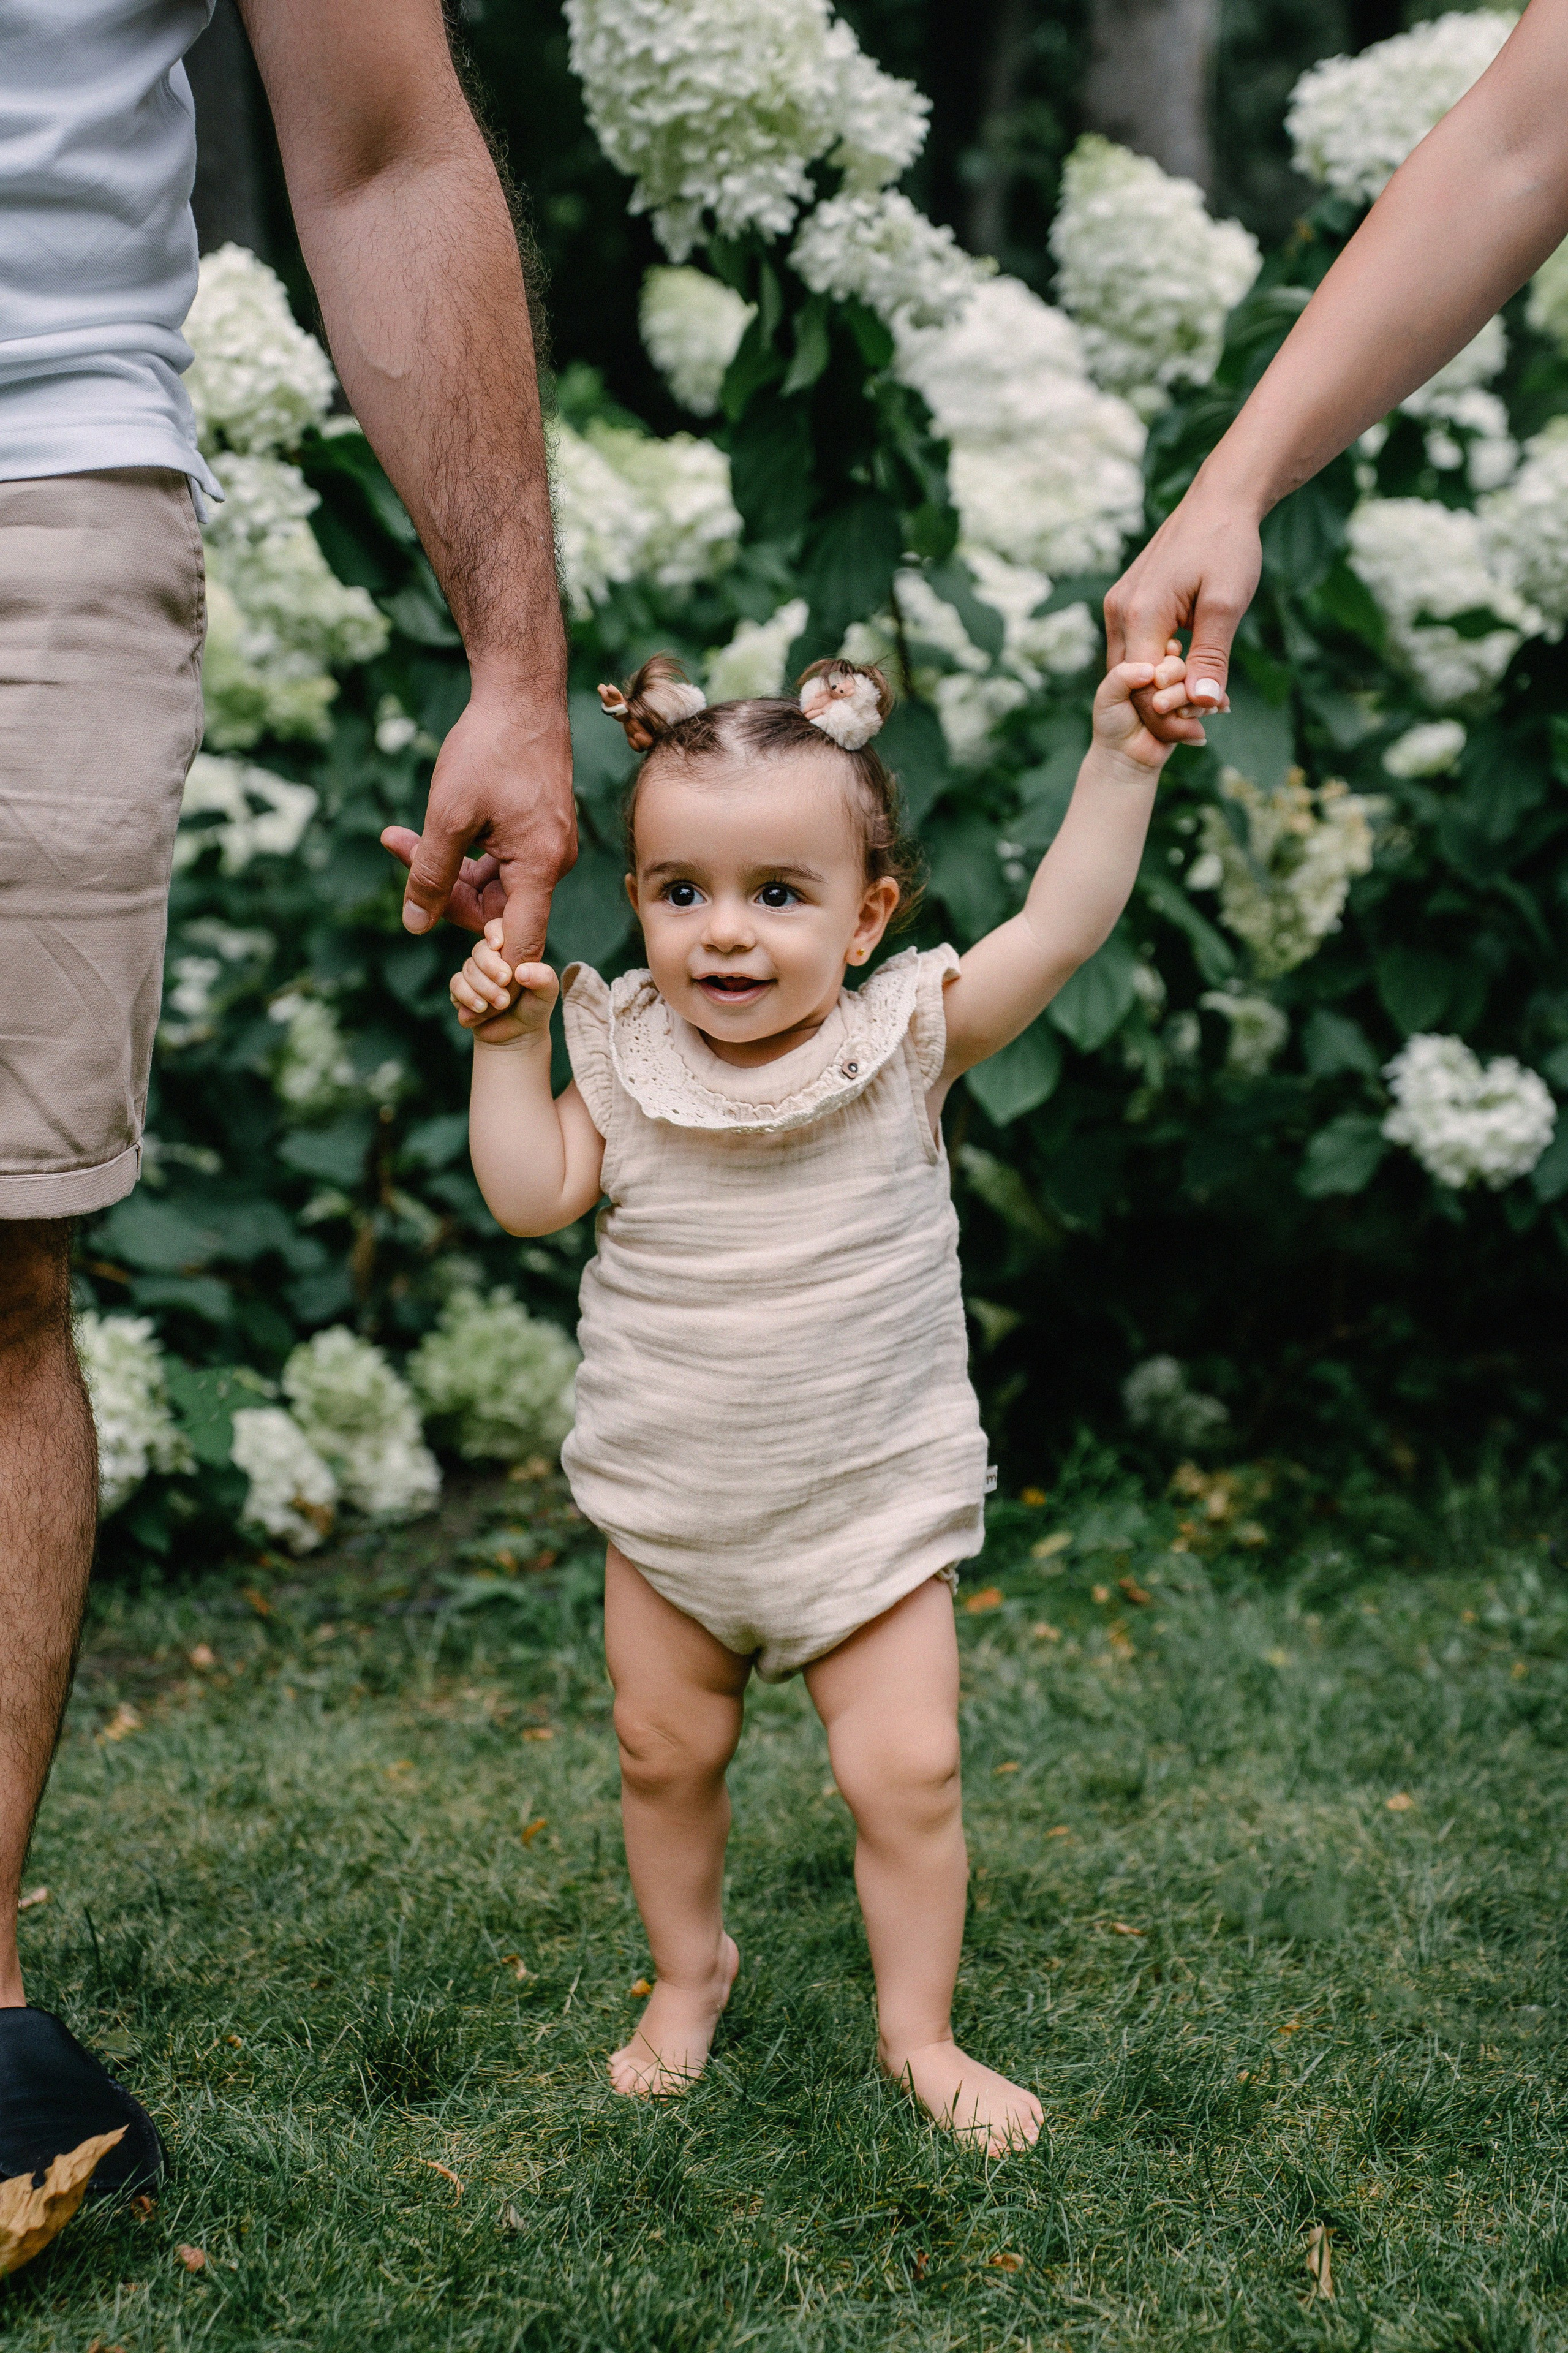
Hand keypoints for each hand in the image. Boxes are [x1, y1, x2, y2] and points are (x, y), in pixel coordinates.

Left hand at [380, 677, 575, 969]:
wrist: (520, 694)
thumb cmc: (488, 749)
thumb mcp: (448, 816)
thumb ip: (431, 875)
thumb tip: (414, 924)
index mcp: (540, 868)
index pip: (520, 945)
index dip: (490, 973)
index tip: (458, 986)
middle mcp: (553, 864)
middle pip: (498, 913)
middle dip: (446, 897)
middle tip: (401, 859)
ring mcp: (547, 847)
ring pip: (493, 884)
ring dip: (448, 870)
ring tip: (400, 838)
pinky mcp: (537, 831)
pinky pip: (500, 861)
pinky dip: (465, 852)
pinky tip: (429, 831)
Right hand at [450, 919, 559, 1044]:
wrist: (519, 1035)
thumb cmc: (534, 1007)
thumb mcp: (547, 993)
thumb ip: (543, 978)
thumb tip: (522, 971)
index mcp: (510, 950)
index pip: (496, 928)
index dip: (494, 932)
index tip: (499, 946)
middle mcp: (490, 958)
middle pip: (479, 949)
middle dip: (491, 966)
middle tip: (506, 982)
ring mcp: (474, 974)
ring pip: (468, 969)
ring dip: (484, 988)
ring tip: (501, 1004)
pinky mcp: (461, 991)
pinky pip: (456, 986)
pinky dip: (469, 997)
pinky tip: (482, 1009)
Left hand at [1093, 645, 1222, 769]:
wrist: (1126, 758)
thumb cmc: (1112, 724)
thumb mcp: (1108, 696)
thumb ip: (1122, 676)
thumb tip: (1150, 670)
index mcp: (1144, 662)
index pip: (1162, 646)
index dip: (1165, 656)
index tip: (1157, 675)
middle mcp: (1163, 673)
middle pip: (1180, 665)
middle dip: (1175, 680)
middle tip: (1161, 704)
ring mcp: (1180, 689)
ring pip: (1196, 682)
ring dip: (1189, 699)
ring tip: (1180, 716)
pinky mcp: (1193, 706)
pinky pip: (1210, 699)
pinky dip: (1214, 703)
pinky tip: (1221, 706)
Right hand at [1104, 482, 1262, 742]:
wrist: (1219, 501)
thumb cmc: (1227, 545)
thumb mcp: (1227, 603)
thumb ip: (1212, 656)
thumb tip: (1202, 704)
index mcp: (1140, 614)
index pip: (1144, 688)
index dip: (1174, 711)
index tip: (1213, 715)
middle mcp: (1118, 612)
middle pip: (1132, 683)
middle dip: (1168, 705)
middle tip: (1215, 710)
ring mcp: (1118, 605)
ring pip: (1132, 668)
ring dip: (1164, 687)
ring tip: (1207, 691)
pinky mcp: (1126, 601)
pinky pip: (1136, 648)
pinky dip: (1160, 665)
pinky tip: (1191, 666)